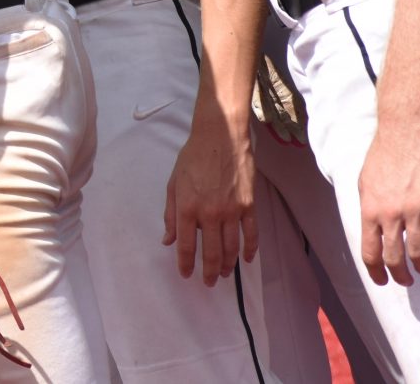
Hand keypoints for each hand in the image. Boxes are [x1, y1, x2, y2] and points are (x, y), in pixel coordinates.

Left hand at [163, 106, 258, 285]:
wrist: (220, 137)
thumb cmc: (193, 157)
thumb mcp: (173, 183)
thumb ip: (171, 214)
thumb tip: (168, 240)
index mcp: (188, 208)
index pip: (186, 246)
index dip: (186, 264)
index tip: (187, 274)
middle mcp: (210, 214)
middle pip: (212, 253)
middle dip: (210, 272)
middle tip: (210, 282)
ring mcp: (232, 211)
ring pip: (232, 248)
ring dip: (229, 265)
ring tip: (225, 274)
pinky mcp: (249, 206)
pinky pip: (251, 234)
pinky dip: (250, 250)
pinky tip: (246, 259)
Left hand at [357, 115, 419, 286]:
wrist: (406, 131)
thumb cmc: (385, 153)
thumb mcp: (365, 181)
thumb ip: (370, 206)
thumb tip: (373, 227)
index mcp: (369, 209)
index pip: (369, 251)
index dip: (376, 271)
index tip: (382, 280)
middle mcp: (388, 214)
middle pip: (393, 257)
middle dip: (400, 274)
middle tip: (406, 280)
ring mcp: (412, 210)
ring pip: (417, 251)